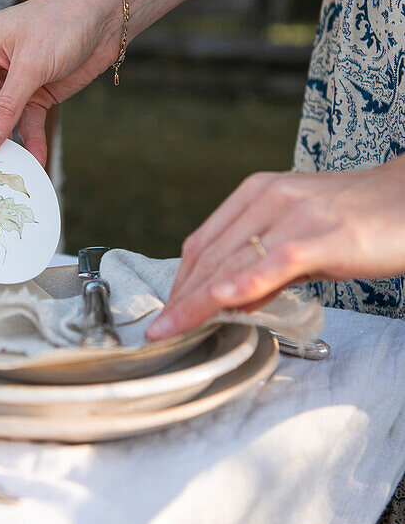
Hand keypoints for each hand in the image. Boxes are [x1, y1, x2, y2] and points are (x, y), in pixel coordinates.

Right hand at [0, 0, 122, 165]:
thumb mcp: (31, 65)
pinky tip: (35, 161)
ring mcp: (11, 81)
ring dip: (0, 143)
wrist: (106, 15)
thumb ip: (6, 107)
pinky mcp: (35, 94)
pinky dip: (30, 142)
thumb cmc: (64, 20)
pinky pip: (26, 124)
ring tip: (2, 169)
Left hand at [146, 159, 404, 339]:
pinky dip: (243, 284)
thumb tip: (231, 300)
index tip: (165, 312)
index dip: (179, 281)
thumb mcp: (303, 239)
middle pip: (210, 254)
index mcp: (258, 193)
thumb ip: (266, 266)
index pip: (204, 242)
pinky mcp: (323, 235)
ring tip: (173, 329)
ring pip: (233, 261)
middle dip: (180, 297)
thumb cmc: (363, 221)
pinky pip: (275, 262)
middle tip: (160, 331)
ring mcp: (295, 214)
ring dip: (197, 300)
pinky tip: (221, 302)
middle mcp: (270, 197)